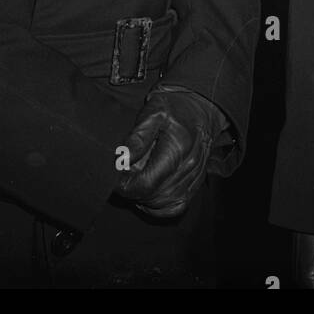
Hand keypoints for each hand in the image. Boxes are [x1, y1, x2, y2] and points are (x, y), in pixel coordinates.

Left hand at [117, 85, 227, 217]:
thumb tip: (123, 159)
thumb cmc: (173, 108)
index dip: (126, 186)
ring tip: (135, 181)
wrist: (199, 107)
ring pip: (164, 204)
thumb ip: (137, 137)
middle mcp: (188, 166)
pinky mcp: (196, 182)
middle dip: (133, 191)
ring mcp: (194, 177)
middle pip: (153, 196)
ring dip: (145, 199)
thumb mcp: (152, 112)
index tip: (115, 177)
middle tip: (123, 176)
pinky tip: (150, 194)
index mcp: (176, 148)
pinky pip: (177, 206)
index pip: (145, 184)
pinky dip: (161, 206)